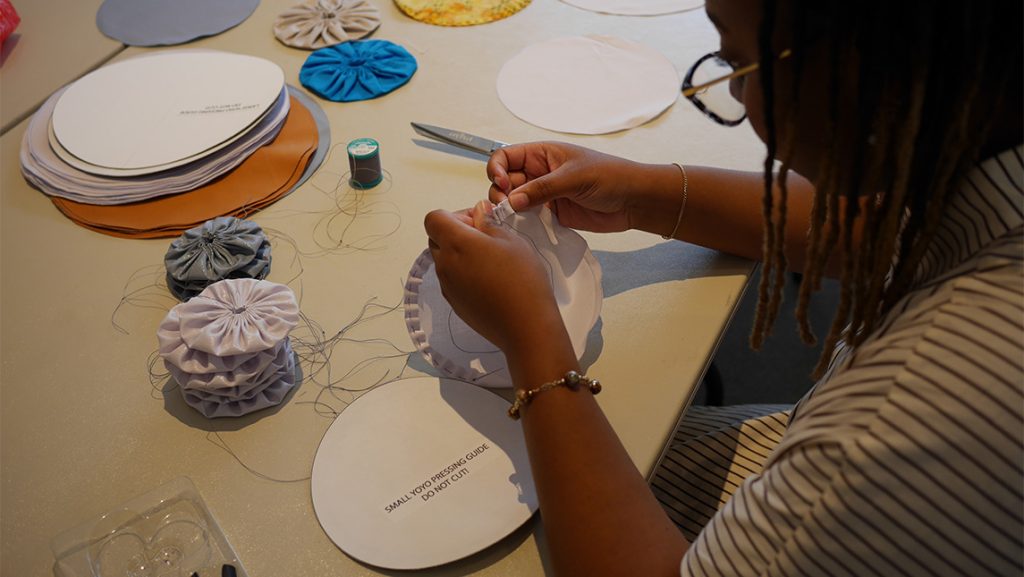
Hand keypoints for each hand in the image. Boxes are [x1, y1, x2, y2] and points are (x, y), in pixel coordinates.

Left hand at [424, 201, 570, 358]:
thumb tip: (478, 212)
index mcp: (455, 244)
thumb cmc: (522, 278)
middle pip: (436, 238)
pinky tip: (489, 281)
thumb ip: (488, 222)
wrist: (525, 326)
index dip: (454, 215)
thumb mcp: (510, 240)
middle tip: (486, 239)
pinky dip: (464, 273)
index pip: (434, 218)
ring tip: (491, 262)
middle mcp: (444, 264)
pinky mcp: (454, 303)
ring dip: (460, 253)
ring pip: (444, 259)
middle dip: (456, 232)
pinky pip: (452, 279)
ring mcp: (447, 286)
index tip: (479, 222)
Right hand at [486, 142, 642, 232]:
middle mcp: (539, 173)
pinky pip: (528, 218)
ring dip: (509, 210)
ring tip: (513, 219)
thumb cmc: (610, 176)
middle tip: (507, 206)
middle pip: (504, 181)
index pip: (505, 157)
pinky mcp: (551, 214)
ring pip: (514, 201)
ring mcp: (544, 195)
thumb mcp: (574, 177)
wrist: (633, 201)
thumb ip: (542, 189)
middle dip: (500, 193)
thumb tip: (513, 200)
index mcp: (542, 154)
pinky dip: (521, 223)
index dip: (497, 169)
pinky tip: (523, 228)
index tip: (503, 184)